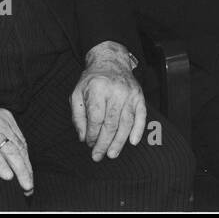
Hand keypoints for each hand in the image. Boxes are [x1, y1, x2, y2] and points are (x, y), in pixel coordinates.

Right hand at [0, 85, 32, 191]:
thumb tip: (0, 147)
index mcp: (5, 118)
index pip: (21, 143)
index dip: (26, 160)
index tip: (28, 174)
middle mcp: (2, 123)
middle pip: (20, 150)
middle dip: (27, 170)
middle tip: (29, 187)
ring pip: (12, 152)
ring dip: (21, 171)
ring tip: (25, 186)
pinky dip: (1, 165)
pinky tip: (8, 177)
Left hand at [70, 41, 146, 161]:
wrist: (111, 61)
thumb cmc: (92, 80)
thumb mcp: (77, 93)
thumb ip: (78, 116)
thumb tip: (83, 137)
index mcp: (98, 89)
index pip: (96, 118)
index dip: (92, 134)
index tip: (89, 143)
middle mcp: (116, 91)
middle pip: (111, 123)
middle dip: (104, 143)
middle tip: (98, 156)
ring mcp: (130, 94)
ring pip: (126, 122)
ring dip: (119, 141)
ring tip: (112, 154)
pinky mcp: (139, 96)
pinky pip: (141, 115)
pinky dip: (138, 130)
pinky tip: (133, 141)